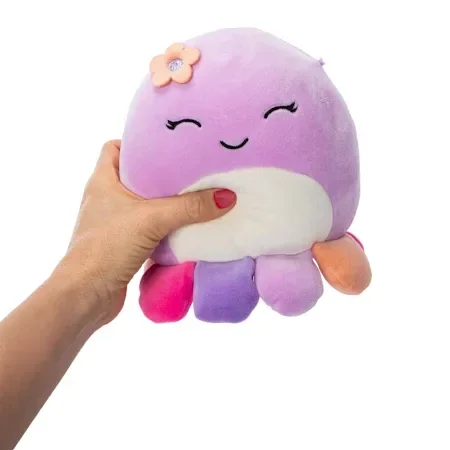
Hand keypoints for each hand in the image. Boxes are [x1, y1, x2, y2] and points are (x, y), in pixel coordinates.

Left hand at [55, 140, 235, 324]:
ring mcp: (115, 224)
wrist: (86, 296)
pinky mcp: (124, 246)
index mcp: (103, 181)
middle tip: (192, 171)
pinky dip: (167, 230)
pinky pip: (150, 230)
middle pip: (137, 177)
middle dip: (164, 175)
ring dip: (168, 205)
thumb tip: (226, 196)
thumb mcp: (152, 219)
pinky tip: (188, 229)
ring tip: (196, 197)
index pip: (115, 148)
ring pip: (146, 206)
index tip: (167, 145)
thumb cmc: (108, 247)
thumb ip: (190, 207)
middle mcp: (107, 199)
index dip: (138, 143)